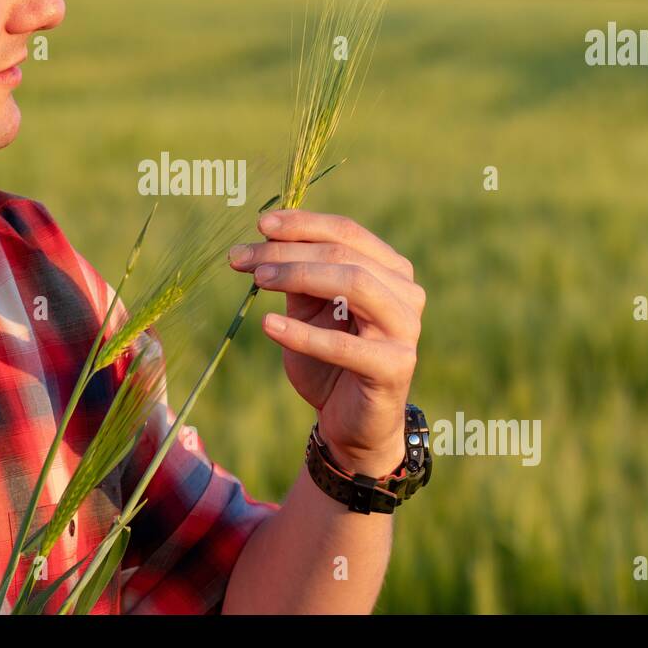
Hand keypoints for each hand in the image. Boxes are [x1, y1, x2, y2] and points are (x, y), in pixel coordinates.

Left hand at [228, 209, 425, 478]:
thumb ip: (298, 276)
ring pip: (353, 284)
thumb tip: (266, 236)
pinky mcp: (395, 367)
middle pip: (343, 255)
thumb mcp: (308, 310)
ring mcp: (406, 328)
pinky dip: (303, 334)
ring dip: (298, 276)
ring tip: (257, 280)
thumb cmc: (328, 362)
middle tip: (240, 258)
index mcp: (390, 270)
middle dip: (287, 251)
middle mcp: (406, 292)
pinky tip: (268, 325)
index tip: (259, 224)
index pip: (346, 232)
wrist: (351, 423)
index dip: (302, 224)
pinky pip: (345, 345)